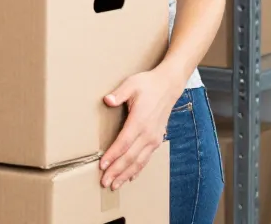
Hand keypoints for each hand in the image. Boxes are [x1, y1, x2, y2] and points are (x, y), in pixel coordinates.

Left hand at [100, 67, 183, 189]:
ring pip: (139, 161)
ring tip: (115, 184)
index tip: (102, 166)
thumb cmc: (147, 84)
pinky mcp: (156, 139)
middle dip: (117, 171)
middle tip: (104, 182)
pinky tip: (130, 177)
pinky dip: (137, 169)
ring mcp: (154, 138)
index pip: (124, 143)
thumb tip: (107, 100)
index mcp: (140, 121)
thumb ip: (119, 93)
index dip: (113, 156)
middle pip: (130, 157)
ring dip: (126, 174)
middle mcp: (148, 134)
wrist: (168, 86)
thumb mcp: (131, 84)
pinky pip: (146, 158)